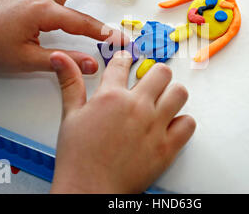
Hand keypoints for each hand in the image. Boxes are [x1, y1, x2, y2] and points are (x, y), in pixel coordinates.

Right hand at [49, 51, 195, 192]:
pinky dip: (182, 122)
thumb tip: (60, 58)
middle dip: (154, 74)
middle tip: (148, 83)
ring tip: (161, 102)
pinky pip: (188, 123)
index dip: (124, 59)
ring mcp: (155, 126)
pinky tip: (169, 125)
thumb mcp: (70, 115)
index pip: (124, 63)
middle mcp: (136, 107)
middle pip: (161, 72)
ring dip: (172, 94)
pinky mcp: (167, 147)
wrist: (89, 190)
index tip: (126, 62)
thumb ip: (70, 83)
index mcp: (111, 96)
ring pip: (179, 92)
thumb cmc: (78, 158)